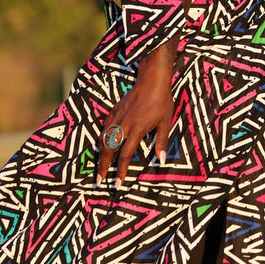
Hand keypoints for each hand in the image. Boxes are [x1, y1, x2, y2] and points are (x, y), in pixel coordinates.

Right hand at [98, 42, 176, 187]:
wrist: (152, 79)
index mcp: (137, 130)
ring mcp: (117, 117)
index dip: (121, 171)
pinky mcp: (114, 110)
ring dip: (100, 154)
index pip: (125, 155)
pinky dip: (101, 139)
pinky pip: (104, 127)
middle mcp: (124, 125)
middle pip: (109, 150)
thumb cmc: (161, 101)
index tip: (117, 183)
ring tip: (99, 166)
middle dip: (103, 166)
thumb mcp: (165, 122)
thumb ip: (162, 142)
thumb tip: (162, 161)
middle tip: (99, 180)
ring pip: (103, 139)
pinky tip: (102, 145)